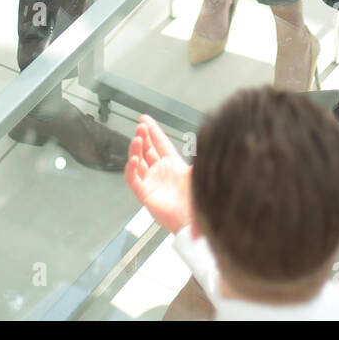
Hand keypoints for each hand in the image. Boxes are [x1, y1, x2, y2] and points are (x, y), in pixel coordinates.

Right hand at [125, 115, 191, 232]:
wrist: (194, 220)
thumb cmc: (198, 199)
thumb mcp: (198, 172)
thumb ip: (199, 156)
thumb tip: (206, 138)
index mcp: (173, 164)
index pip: (160, 143)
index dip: (153, 131)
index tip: (145, 119)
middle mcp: (160, 171)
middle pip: (147, 150)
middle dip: (143, 137)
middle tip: (140, 126)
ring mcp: (151, 182)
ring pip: (138, 162)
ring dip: (136, 150)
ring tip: (137, 139)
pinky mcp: (145, 194)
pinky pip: (133, 179)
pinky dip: (131, 169)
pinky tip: (133, 160)